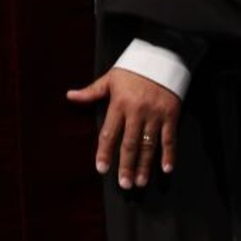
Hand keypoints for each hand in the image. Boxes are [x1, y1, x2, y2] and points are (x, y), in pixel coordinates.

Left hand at [66, 66, 180, 189]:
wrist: (163, 56)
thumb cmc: (132, 69)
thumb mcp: (110, 78)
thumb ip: (91, 92)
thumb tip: (69, 96)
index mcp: (119, 104)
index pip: (109, 133)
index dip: (104, 152)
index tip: (102, 169)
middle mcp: (137, 111)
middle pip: (129, 144)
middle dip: (126, 166)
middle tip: (124, 184)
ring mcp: (155, 114)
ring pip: (149, 145)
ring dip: (144, 165)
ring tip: (140, 182)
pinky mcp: (171, 114)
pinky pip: (170, 138)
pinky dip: (169, 154)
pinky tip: (166, 169)